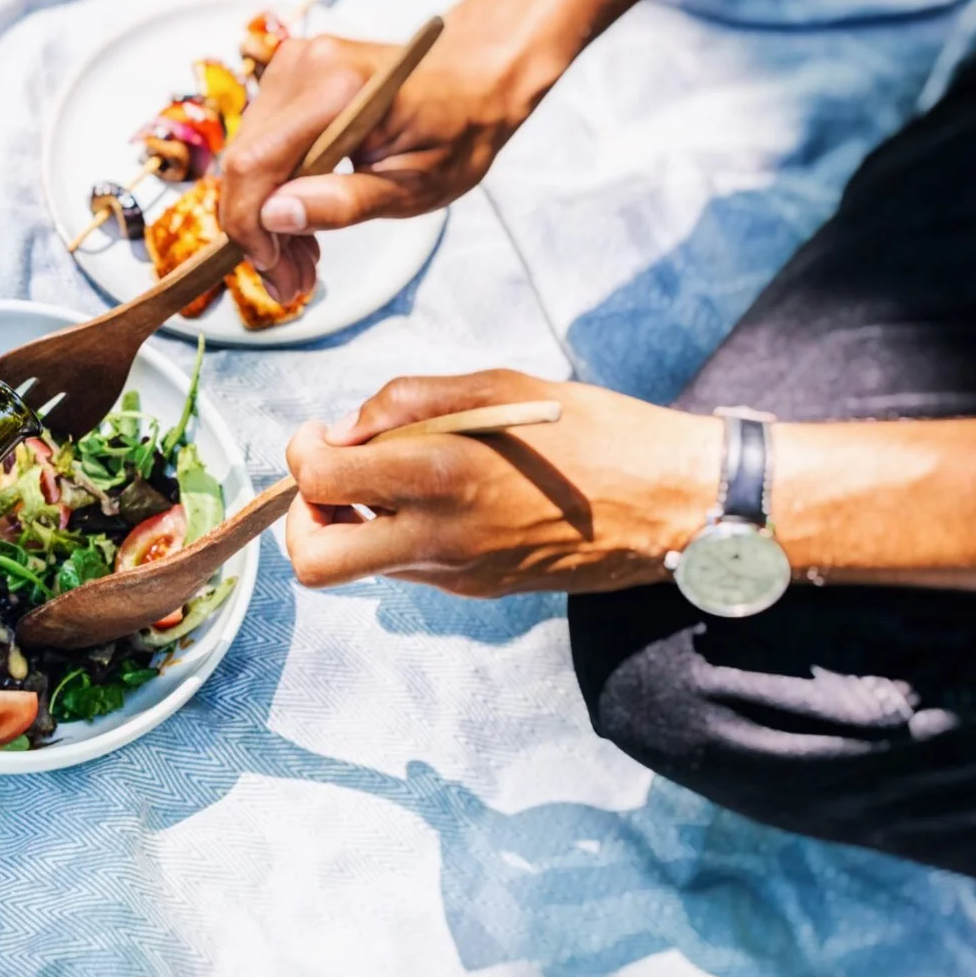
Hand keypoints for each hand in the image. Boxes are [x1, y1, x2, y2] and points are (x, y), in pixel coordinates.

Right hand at [217, 10, 554, 304]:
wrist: (473, 79)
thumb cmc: (456, 133)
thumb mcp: (416, 188)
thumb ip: (345, 203)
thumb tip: (274, 217)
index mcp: (339, 90)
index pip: (254, 164)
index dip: (249, 226)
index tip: (276, 272)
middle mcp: (304, 67)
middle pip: (242, 164)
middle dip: (257, 232)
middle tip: (294, 283)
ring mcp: (292, 65)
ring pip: (245, 159)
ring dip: (265, 217)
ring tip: (303, 260)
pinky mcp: (288, 76)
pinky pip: (260, 144)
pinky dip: (274, 189)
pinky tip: (303, 218)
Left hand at [283, 370, 721, 596]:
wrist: (671, 504)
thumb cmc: (594, 431)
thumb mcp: (499, 385)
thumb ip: (408, 402)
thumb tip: (345, 428)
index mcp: (441, 474)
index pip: (319, 479)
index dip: (304, 450)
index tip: (327, 431)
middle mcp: (440, 538)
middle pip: (316, 560)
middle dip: (304, 516)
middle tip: (334, 476)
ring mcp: (458, 575)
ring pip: (359, 568)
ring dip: (352, 524)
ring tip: (390, 478)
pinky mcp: (477, 591)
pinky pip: (407, 568)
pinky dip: (398, 534)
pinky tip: (439, 498)